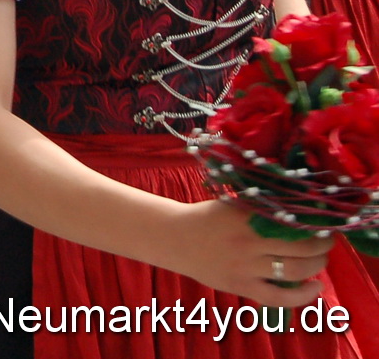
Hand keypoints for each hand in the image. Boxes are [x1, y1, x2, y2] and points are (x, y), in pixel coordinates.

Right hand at [158, 199, 332, 306]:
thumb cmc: (205, 217)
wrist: (173, 238)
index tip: (324, 223)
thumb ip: (261, 206)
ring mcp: (245, 267)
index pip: (294, 222)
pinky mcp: (241, 286)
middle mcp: (248, 242)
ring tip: (320, 259)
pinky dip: (303, 296)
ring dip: (317, 265)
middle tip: (327, 240)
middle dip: (322, 245)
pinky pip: (279, 297)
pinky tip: (315, 287)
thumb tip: (299, 208)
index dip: (316, 225)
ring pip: (296, 270)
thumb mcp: (232, 204)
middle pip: (301, 247)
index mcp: (246, 217)